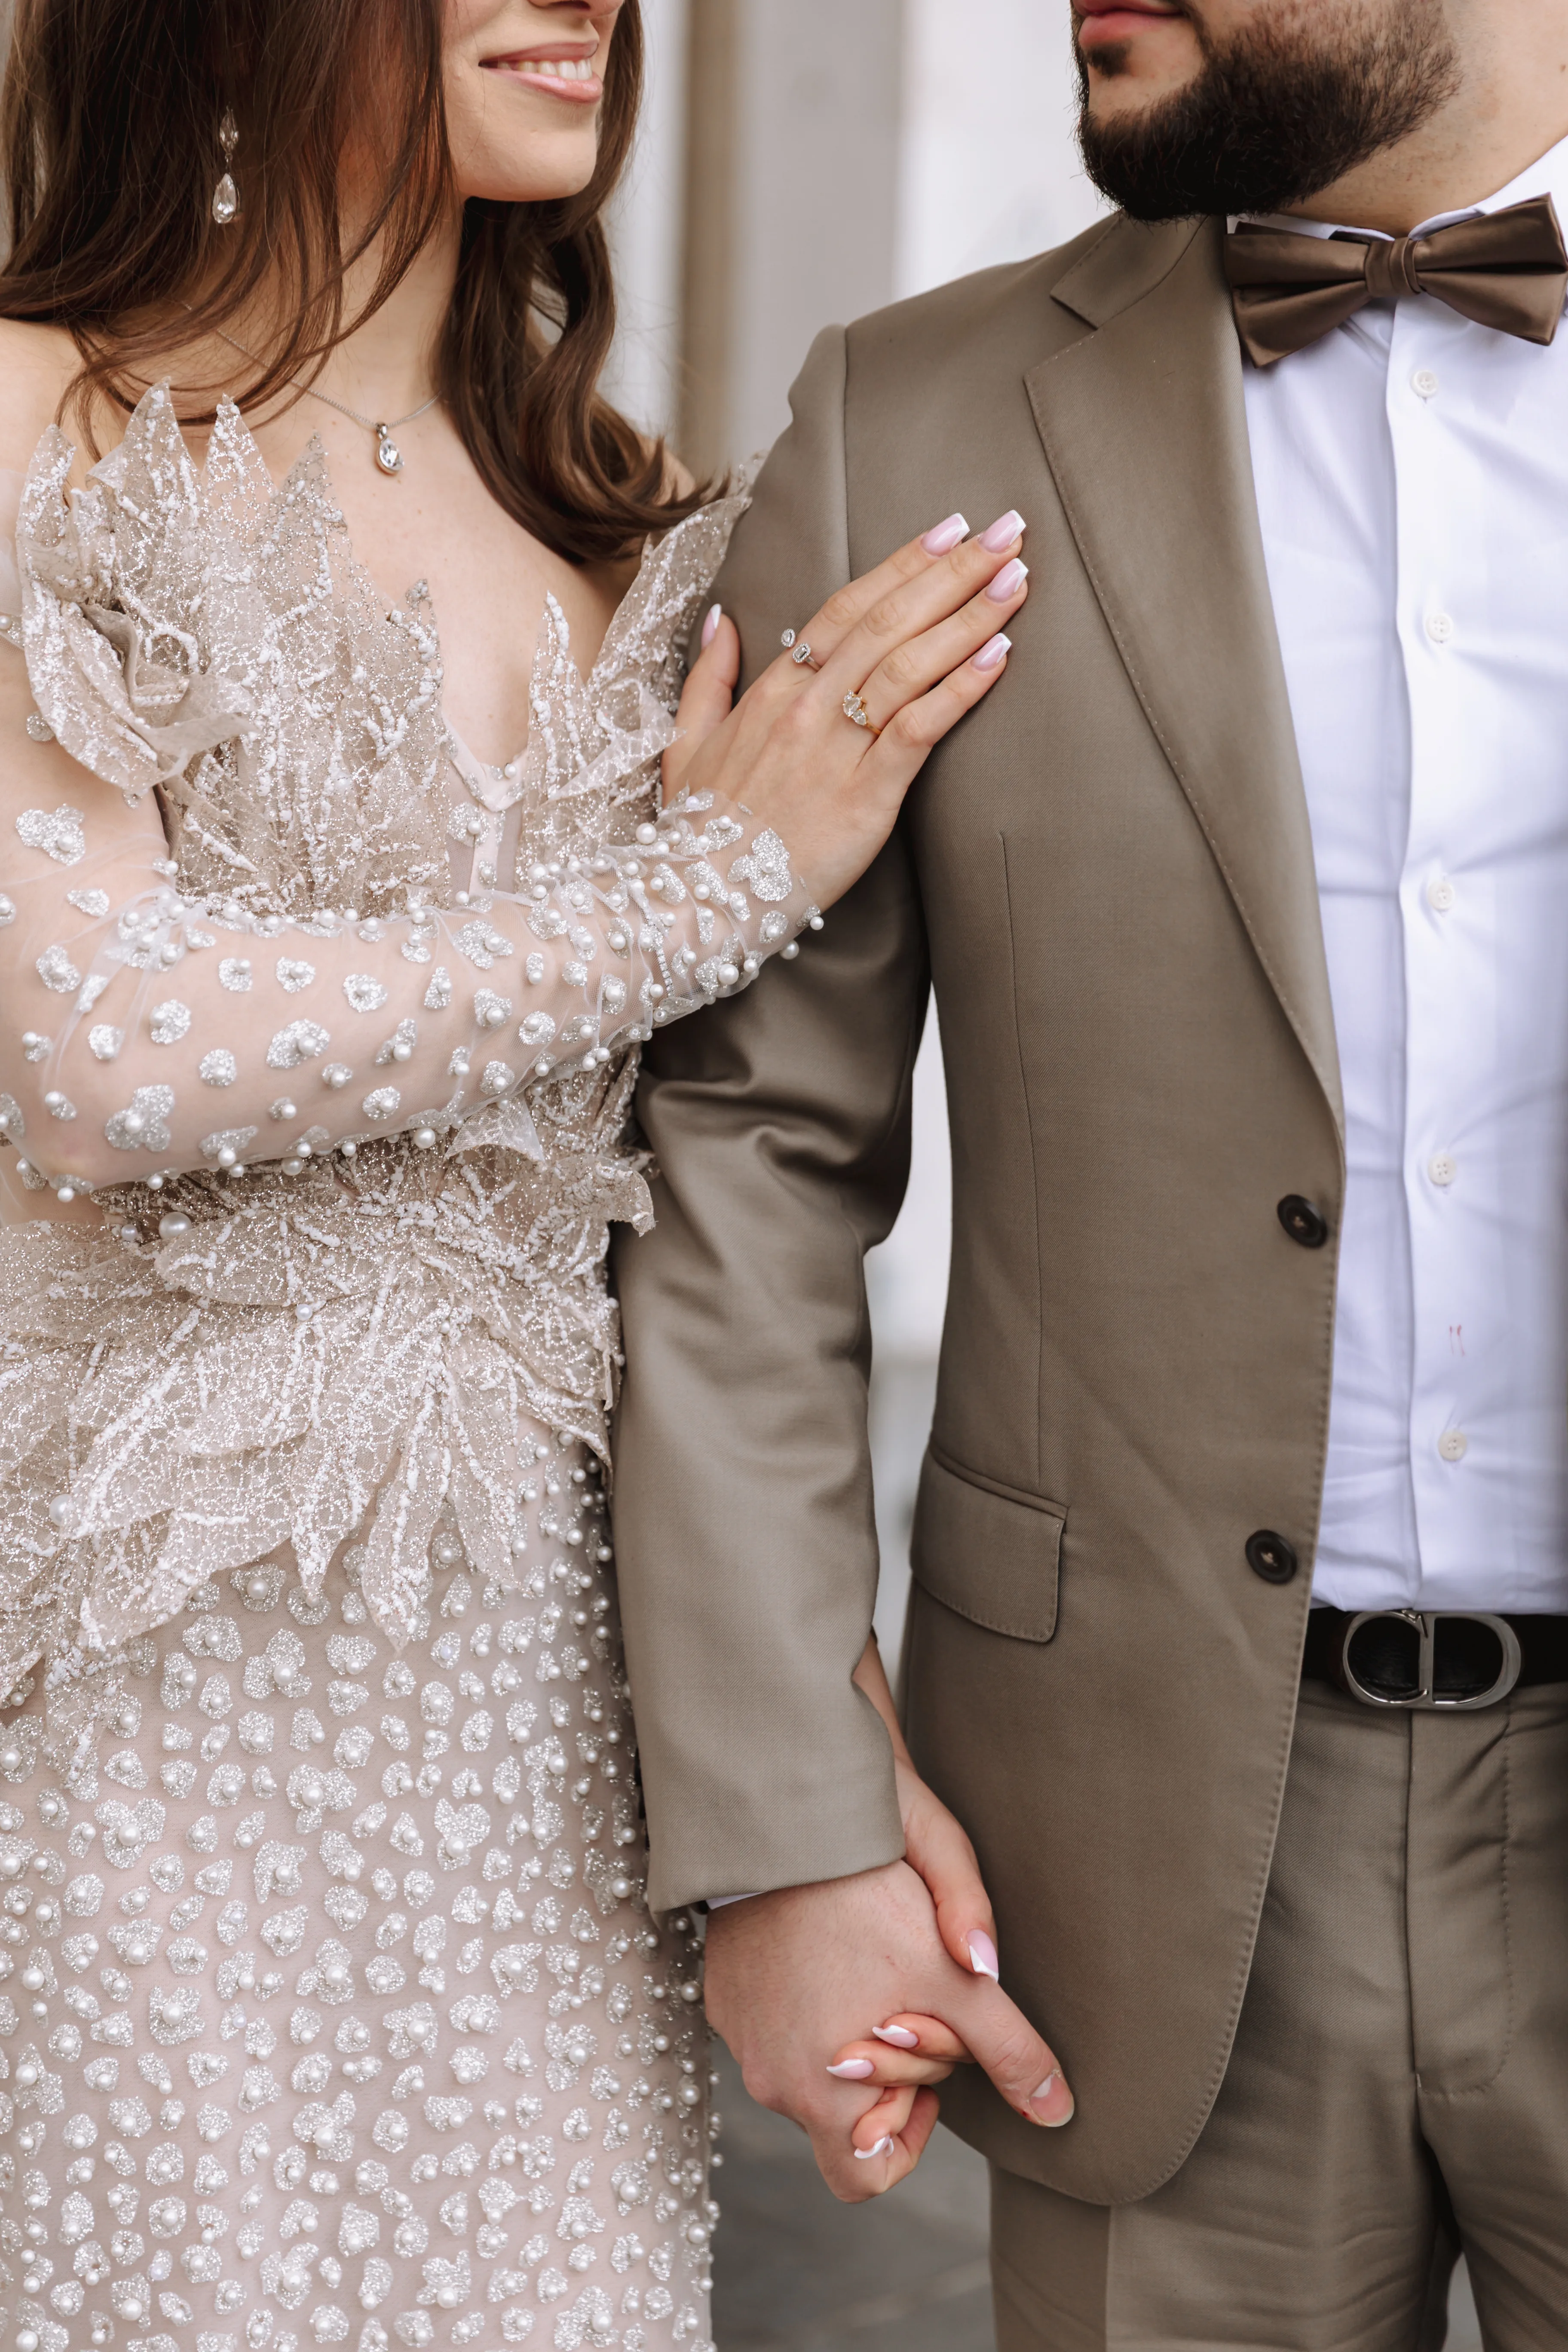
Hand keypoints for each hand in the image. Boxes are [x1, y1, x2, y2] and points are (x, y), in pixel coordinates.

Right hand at [662, 510, 1028, 910]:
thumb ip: (708, 677)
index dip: (902, 565)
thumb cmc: (695, 830)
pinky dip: (961, 688)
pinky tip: (999, 656)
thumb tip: (722, 621)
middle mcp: (806, 708)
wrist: (695, 897)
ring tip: (1016, 580)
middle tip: (1008, 532)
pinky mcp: (865, 796)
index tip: (949, 530)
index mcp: (771, 691)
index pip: (846, 607)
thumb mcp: (684, 743)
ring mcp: (835, 749)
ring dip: (968, 616)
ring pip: (909, 663)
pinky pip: (919, 728)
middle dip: (953, 571)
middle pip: (888, 620)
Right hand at [704, 1858, 1071, 2204]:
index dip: (909, 2135)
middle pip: (844, 2118)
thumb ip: (1008, 2050)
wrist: (786, 1826)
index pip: (865, 2173)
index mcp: (819, 2095)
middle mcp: (769, 2080)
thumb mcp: (956, 1978)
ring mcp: (741, 2036)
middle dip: (891, 2076)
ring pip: (813, 2069)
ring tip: (873, 1967)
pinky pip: (777, 2026)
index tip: (930, 2074)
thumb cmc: (870, 1899)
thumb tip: (1056, 2111)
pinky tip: (833, 1947)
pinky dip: (812, 2005)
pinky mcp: (726, 1994)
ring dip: (853, 2037)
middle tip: (912, 2001)